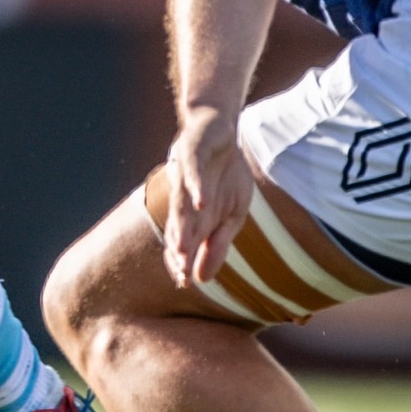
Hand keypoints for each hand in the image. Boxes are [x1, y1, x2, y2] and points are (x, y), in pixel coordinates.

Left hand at [162, 113, 253, 290]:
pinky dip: (198, 187)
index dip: (181, 260)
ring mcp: (184, 175)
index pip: (181, 242)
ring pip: (181, 204)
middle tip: (180, 274)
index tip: (185, 283)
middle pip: (179, 227)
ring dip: (183, 227)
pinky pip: (194, 171)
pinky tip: (203, 204)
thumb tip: (203, 278)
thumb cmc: (225, 175)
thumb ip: (218, 244)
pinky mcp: (191, 152)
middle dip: (179, 250)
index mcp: (192, 216)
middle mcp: (183, 198)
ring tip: (184, 249)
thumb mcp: (232, 214)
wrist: (218, 128)